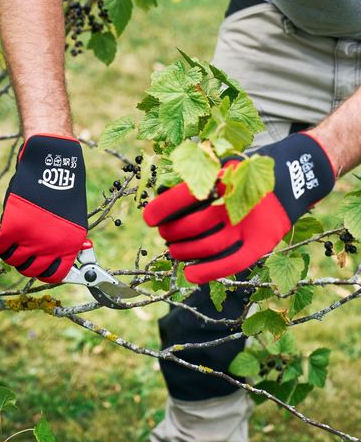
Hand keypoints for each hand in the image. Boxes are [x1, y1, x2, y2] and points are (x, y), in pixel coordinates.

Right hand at [0, 134, 87, 282]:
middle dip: (24, 262)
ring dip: (8, 253)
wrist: (52, 162)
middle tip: (21, 251)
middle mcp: (52, 246)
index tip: (37, 266)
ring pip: (12, 260)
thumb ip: (62, 241)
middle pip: (30, 270)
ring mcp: (32, 238)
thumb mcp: (70, 220)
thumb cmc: (62, 188)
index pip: (54, 275)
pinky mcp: (13, 227)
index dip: (43, 272)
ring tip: (9, 243)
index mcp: (69, 245)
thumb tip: (56, 260)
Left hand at [143, 132, 335, 283]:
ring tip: (174, 251)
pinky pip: (231, 262)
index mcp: (223, 178)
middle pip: (192, 225)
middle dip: (171, 232)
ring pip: (207, 245)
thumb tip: (163, 202)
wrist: (293, 178)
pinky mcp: (261, 243)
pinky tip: (190, 274)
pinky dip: (207, 272)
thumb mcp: (222, 167)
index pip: (184, 195)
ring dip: (183, 251)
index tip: (149, 217)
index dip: (162, 209)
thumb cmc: (246, 175)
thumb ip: (198, 181)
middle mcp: (235, 202)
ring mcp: (250, 225)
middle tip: (165, 234)